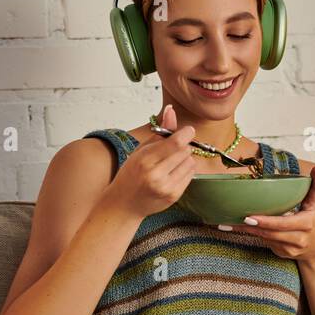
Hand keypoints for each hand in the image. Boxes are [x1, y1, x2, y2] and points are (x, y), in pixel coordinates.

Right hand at [101, 103, 195, 220]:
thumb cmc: (131, 174)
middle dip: (183, 146)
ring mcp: (166, 188)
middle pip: (185, 151)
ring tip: (170, 163)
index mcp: (145, 160)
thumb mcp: (140, 150)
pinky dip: (185, 171)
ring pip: (190, 163)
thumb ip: (159, 132)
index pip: (175, 143)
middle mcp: (156, 175)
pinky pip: (190, 176)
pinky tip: (172, 174)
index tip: (188, 131)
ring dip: (185, 159)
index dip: (186, 134)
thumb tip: (171, 110)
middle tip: (173, 149)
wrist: (124, 204)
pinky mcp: (174, 196)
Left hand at [236, 164, 314, 262]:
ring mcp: (291, 249)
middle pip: (272, 233)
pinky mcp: (283, 254)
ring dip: (248, 231)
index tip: (250, 218)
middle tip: (237, 219)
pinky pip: (267, 243)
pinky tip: (241, 228)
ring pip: (266, 239)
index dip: (266, 222)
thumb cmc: (314, 219)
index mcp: (306, 223)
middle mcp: (299, 238)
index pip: (284, 223)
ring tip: (230, 224)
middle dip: (253, 227)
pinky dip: (255, 235)